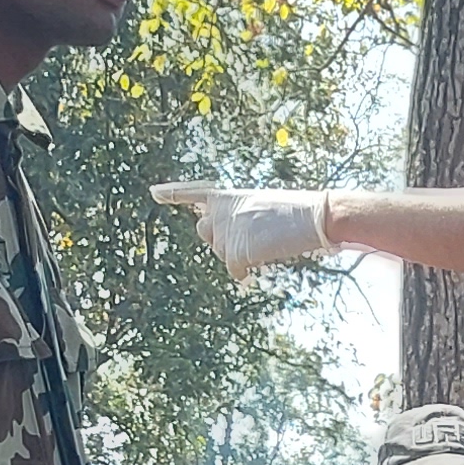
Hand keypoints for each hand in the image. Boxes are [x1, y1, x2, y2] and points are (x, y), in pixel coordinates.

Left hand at [147, 183, 336, 278]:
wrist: (310, 217)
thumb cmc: (295, 211)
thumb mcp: (260, 206)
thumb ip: (239, 218)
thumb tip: (234, 248)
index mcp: (227, 195)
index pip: (193, 192)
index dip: (172, 193)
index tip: (154, 193)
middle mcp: (219, 211)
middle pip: (204, 230)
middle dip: (219, 238)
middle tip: (248, 237)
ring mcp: (224, 232)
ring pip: (219, 251)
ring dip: (236, 254)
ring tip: (262, 244)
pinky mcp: (233, 252)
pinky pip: (233, 269)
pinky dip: (245, 272)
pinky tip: (260, 264)